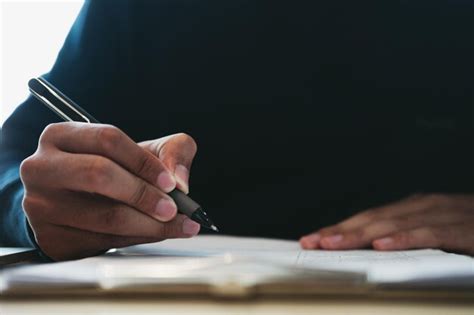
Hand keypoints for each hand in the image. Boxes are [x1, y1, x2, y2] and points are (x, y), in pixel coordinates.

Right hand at [20, 122, 199, 260]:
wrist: (68, 202)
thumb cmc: (108, 170)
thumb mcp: (140, 150)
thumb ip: (170, 150)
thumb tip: (180, 179)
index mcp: (61, 136)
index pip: (108, 140)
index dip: (144, 162)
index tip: (171, 182)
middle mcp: (42, 167)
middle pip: (100, 175)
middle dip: (144, 194)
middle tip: (172, 208)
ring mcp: (41, 205)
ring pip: (104, 216)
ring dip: (149, 224)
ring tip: (175, 224)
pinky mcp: (50, 238)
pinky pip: (103, 241)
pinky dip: (137, 239)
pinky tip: (154, 233)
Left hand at [300, 194, 473, 254]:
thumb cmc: (472, 232)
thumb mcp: (437, 233)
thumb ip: (408, 239)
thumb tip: (373, 251)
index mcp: (416, 209)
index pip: (369, 218)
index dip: (339, 228)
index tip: (312, 240)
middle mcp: (425, 207)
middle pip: (374, 218)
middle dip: (340, 231)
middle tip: (311, 242)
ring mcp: (445, 214)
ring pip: (395, 223)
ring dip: (360, 233)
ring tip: (332, 244)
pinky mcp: (465, 228)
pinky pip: (431, 233)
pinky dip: (406, 238)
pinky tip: (383, 246)